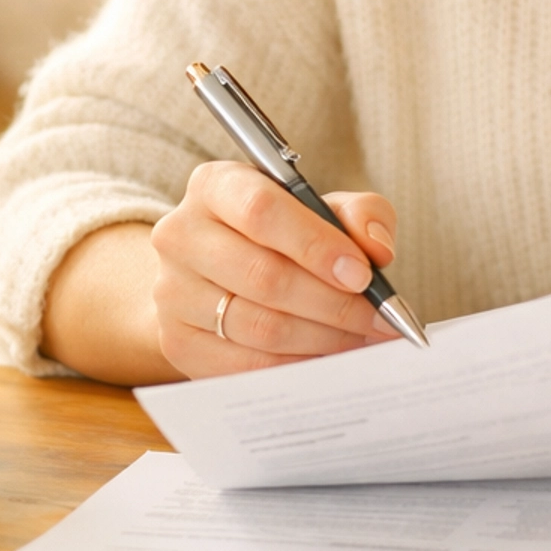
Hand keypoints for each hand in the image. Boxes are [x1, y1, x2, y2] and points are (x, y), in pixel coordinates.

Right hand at [149, 161, 399, 377]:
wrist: (214, 275)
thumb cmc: (281, 234)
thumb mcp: (322, 208)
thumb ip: (360, 214)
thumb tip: (377, 249)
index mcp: (216, 186)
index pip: (262, 210)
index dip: (316, 245)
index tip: (362, 274)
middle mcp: (182, 235)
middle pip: (264, 275)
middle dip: (334, 303)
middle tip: (378, 318)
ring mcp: (172, 292)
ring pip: (259, 325)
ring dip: (323, 338)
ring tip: (362, 338)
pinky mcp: (176, 341)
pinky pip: (246, 364)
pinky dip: (298, 365)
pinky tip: (329, 358)